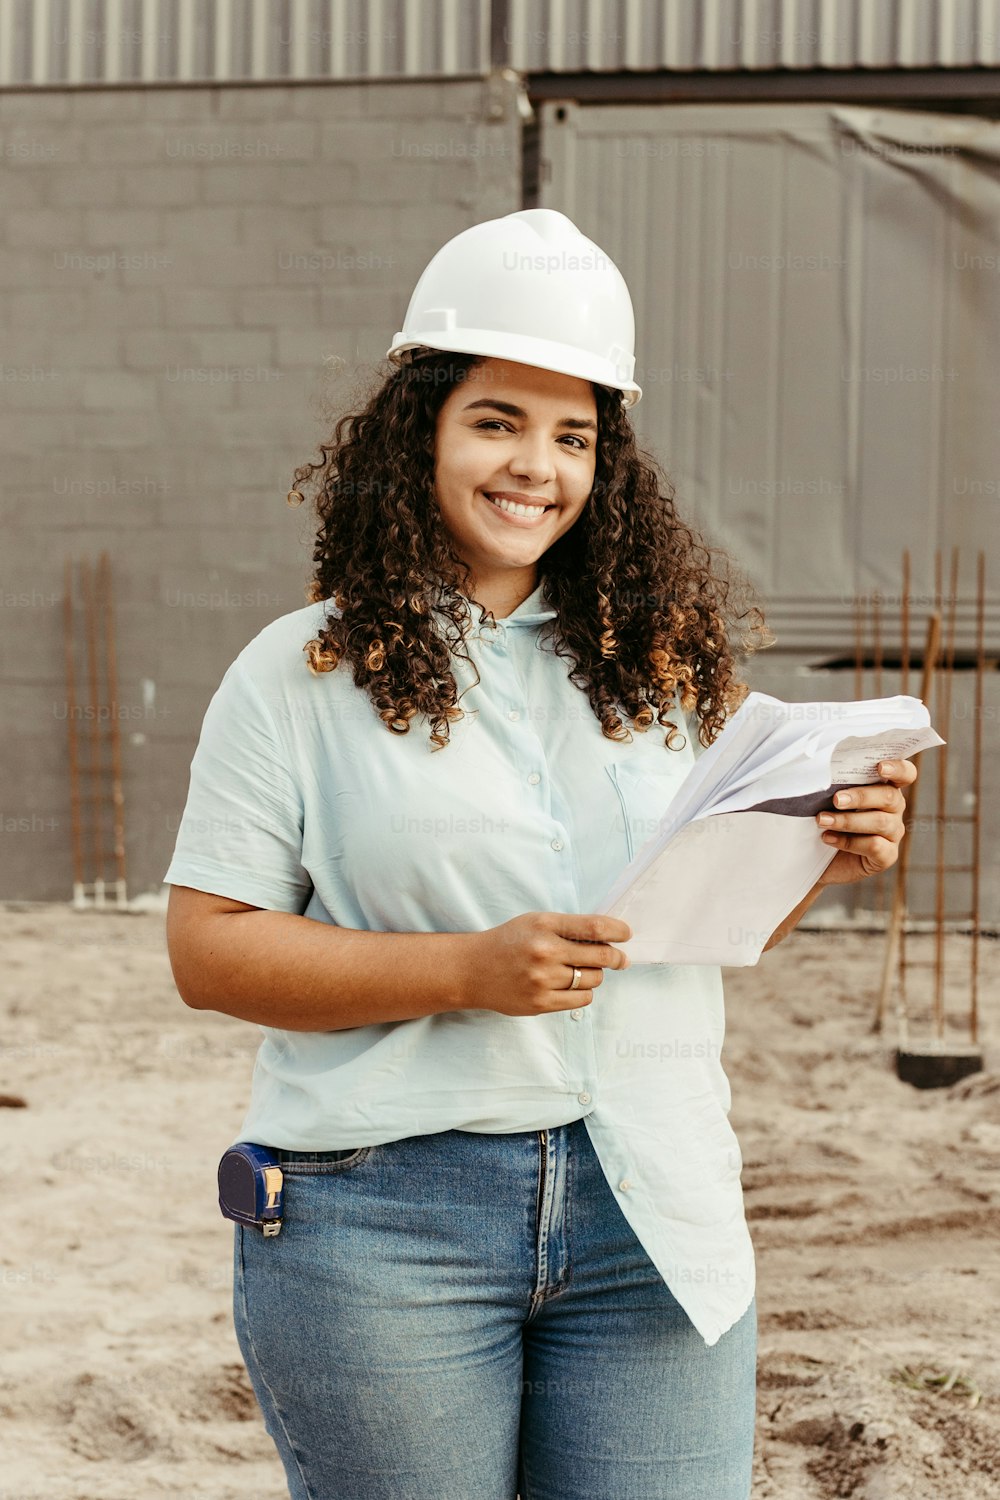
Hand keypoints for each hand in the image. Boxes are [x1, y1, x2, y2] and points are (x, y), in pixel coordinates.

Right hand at [466, 911, 631, 1016]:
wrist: (472, 970)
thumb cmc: (508, 942)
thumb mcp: (535, 922)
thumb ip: (569, 928)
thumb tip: (609, 939)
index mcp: (545, 925)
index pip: (595, 927)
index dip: (618, 931)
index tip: (626, 934)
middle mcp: (545, 951)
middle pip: (601, 956)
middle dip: (617, 958)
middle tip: (620, 959)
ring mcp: (543, 980)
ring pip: (593, 980)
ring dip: (594, 975)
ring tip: (580, 970)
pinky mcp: (541, 1003)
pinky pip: (582, 1000)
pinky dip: (583, 992)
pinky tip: (571, 985)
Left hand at [814, 758, 916, 884]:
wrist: (819, 858)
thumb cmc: (827, 819)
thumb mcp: (830, 799)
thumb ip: (836, 786)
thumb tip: (820, 773)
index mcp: (884, 788)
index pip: (905, 774)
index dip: (898, 768)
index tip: (880, 767)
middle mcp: (894, 809)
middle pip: (889, 796)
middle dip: (860, 796)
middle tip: (836, 800)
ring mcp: (893, 833)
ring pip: (880, 822)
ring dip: (848, 820)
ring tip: (822, 820)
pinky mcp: (887, 855)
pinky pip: (874, 845)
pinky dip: (848, 841)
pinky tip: (827, 838)